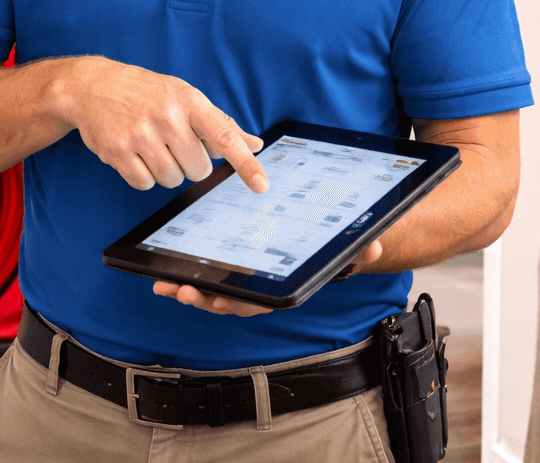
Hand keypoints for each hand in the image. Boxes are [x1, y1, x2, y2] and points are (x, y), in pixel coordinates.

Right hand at [59, 57, 268, 192]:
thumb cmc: (145, 92)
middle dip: (189, 164)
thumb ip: (220, 123)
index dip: (245, 163)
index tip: (262, 184)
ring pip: (171, 179)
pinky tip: (135, 154)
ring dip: (165, 170)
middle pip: (198, 169)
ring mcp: (140, 135)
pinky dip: (143, 176)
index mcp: (188, 100)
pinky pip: (145, 184)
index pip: (224, 135)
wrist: (91, 86)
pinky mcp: (117, 152)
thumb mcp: (184, 97)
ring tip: (151, 145)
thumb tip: (255, 144)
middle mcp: (166, 116)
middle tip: (173, 144)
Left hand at [151, 240, 382, 315]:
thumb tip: (372, 247)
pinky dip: (190, 279)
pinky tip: (168, 276)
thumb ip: (363, 245)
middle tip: (180, 290)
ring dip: (191, 291)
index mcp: (290, 286)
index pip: (262, 300)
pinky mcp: (241, 268)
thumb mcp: (355, 242)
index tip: (214, 297)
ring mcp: (253, 281)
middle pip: (232, 301)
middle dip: (204, 297)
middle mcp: (269, 288)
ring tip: (166, 285)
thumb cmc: (341, 243)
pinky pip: (214, 279)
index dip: (237, 302)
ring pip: (218, 294)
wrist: (340, 238)